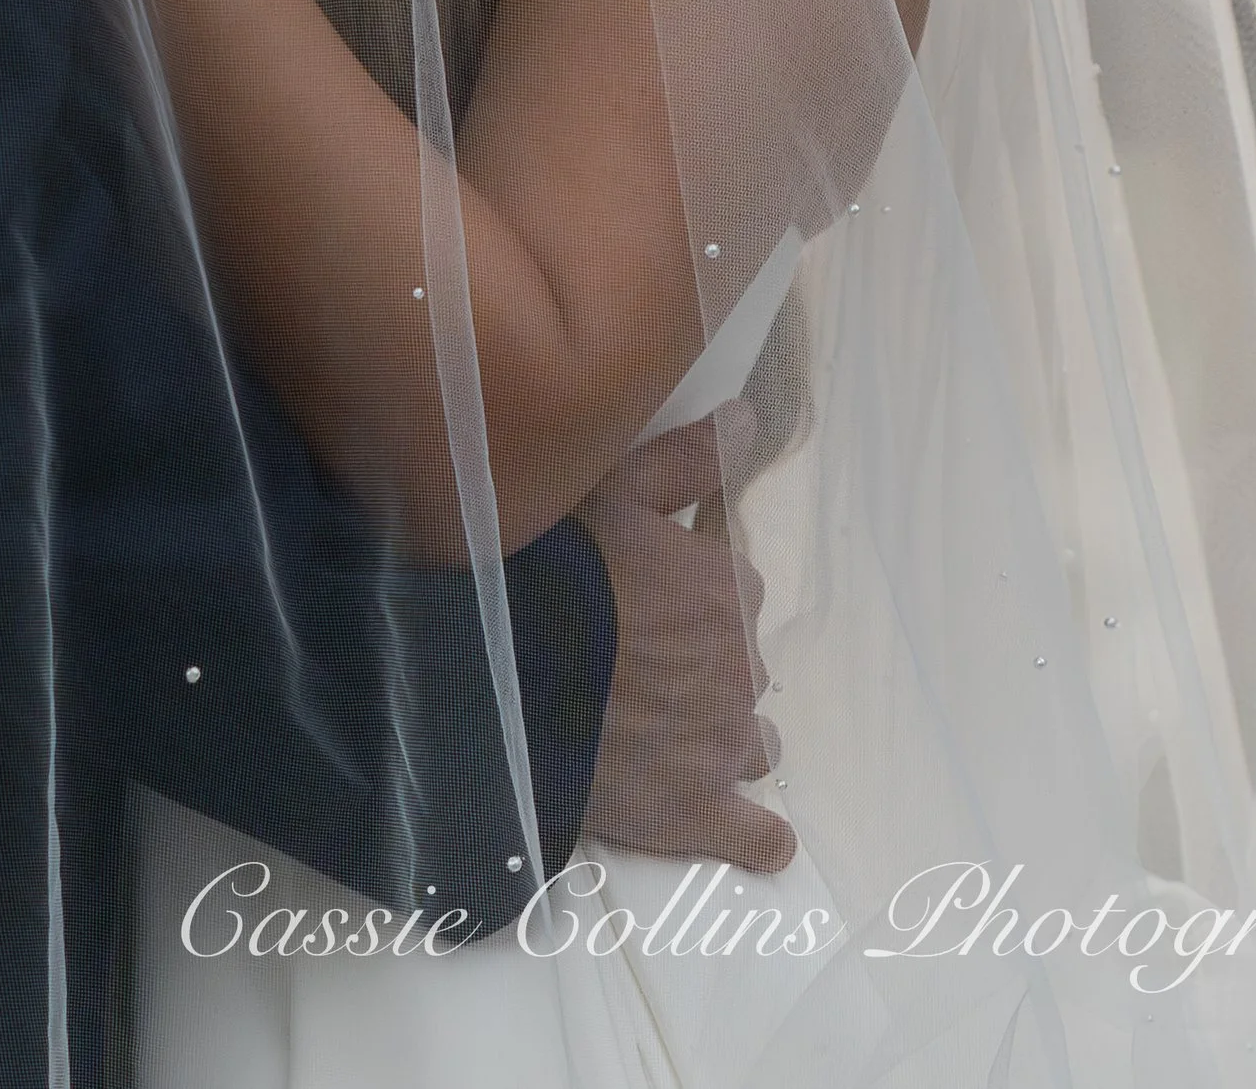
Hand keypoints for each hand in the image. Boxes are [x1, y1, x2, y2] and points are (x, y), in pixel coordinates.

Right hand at [576, 407, 793, 873]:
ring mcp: (724, 744)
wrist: (498, 680)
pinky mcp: (700, 814)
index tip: (643, 603)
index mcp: (728, 586)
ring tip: (662, 738)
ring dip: (719, 739)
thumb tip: (752, 419)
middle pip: (738, 668)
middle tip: (633, 668)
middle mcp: (743, 665)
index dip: (687, 598)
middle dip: (701, 669)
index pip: (732, 592)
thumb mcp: (611, 489)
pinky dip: (756, 835)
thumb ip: (688, 458)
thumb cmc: (551, 571)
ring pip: (750, 742)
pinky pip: (756, 834)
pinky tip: (755, 836)